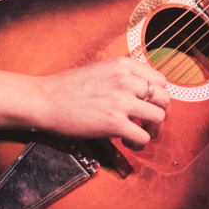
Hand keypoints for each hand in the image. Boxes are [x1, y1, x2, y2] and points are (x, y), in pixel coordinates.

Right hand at [35, 56, 168, 150]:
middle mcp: (126, 80)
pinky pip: (143, 136)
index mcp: (124, 65)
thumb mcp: (101, 69)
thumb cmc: (67, 87)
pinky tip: (127, 142)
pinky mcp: (114, 123)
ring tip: (140, 133)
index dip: (159, 96)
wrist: (44, 99)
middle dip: (159, 113)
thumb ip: (123, 77)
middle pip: (164, 99)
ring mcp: (121, 101)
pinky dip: (139, 143)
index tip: (150, 105)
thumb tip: (143, 92)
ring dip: (152, 130)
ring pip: (159, 118)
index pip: (161, 80)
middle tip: (148, 122)